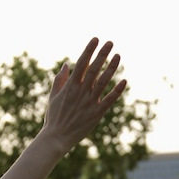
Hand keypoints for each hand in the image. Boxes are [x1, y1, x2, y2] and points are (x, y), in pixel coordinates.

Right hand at [42, 38, 126, 152]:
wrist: (56, 138)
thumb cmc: (54, 117)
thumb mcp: (53, 97)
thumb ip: (60, 80)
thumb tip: (67, 64)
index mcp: (70, 87)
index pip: (81, 63)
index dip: (89, 50)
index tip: (96, 39)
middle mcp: (80, 92)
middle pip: (94, 69)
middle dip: (102, 54)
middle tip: (110, 42)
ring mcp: (89, 102)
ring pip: (103, 81)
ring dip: (111, 68)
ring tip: (118, 56)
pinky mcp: (97, 113)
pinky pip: (109, 100)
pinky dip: (117, 91)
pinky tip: (125, 81)